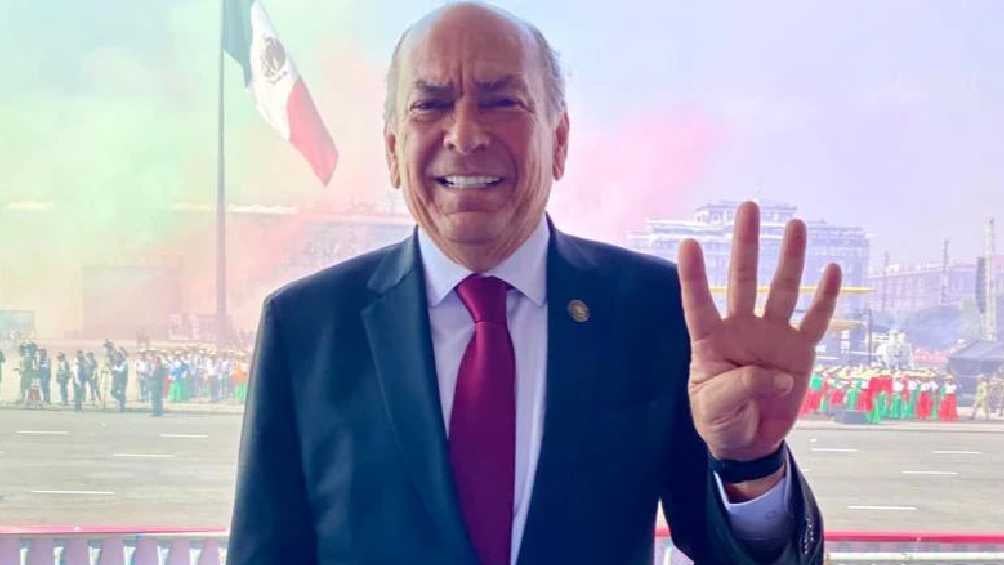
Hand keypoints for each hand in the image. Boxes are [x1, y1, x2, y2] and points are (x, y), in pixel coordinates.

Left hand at [678, 201, 841, 462]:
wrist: (748, 441)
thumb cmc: (720, 419)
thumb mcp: (716, 409)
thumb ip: (739, 388)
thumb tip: (776, 375)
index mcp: (710, 340)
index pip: (699, 302)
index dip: (694, 276)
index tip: (687, 243)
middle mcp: (742, 329)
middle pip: (743, 280)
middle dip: (745, 245)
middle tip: (749, 207)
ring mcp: (772, 336)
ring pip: (782, 290)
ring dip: (789, 259)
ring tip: (796, 225)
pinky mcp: (800, 351)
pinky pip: (815, 321)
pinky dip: (825, 297)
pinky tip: (831, 270)